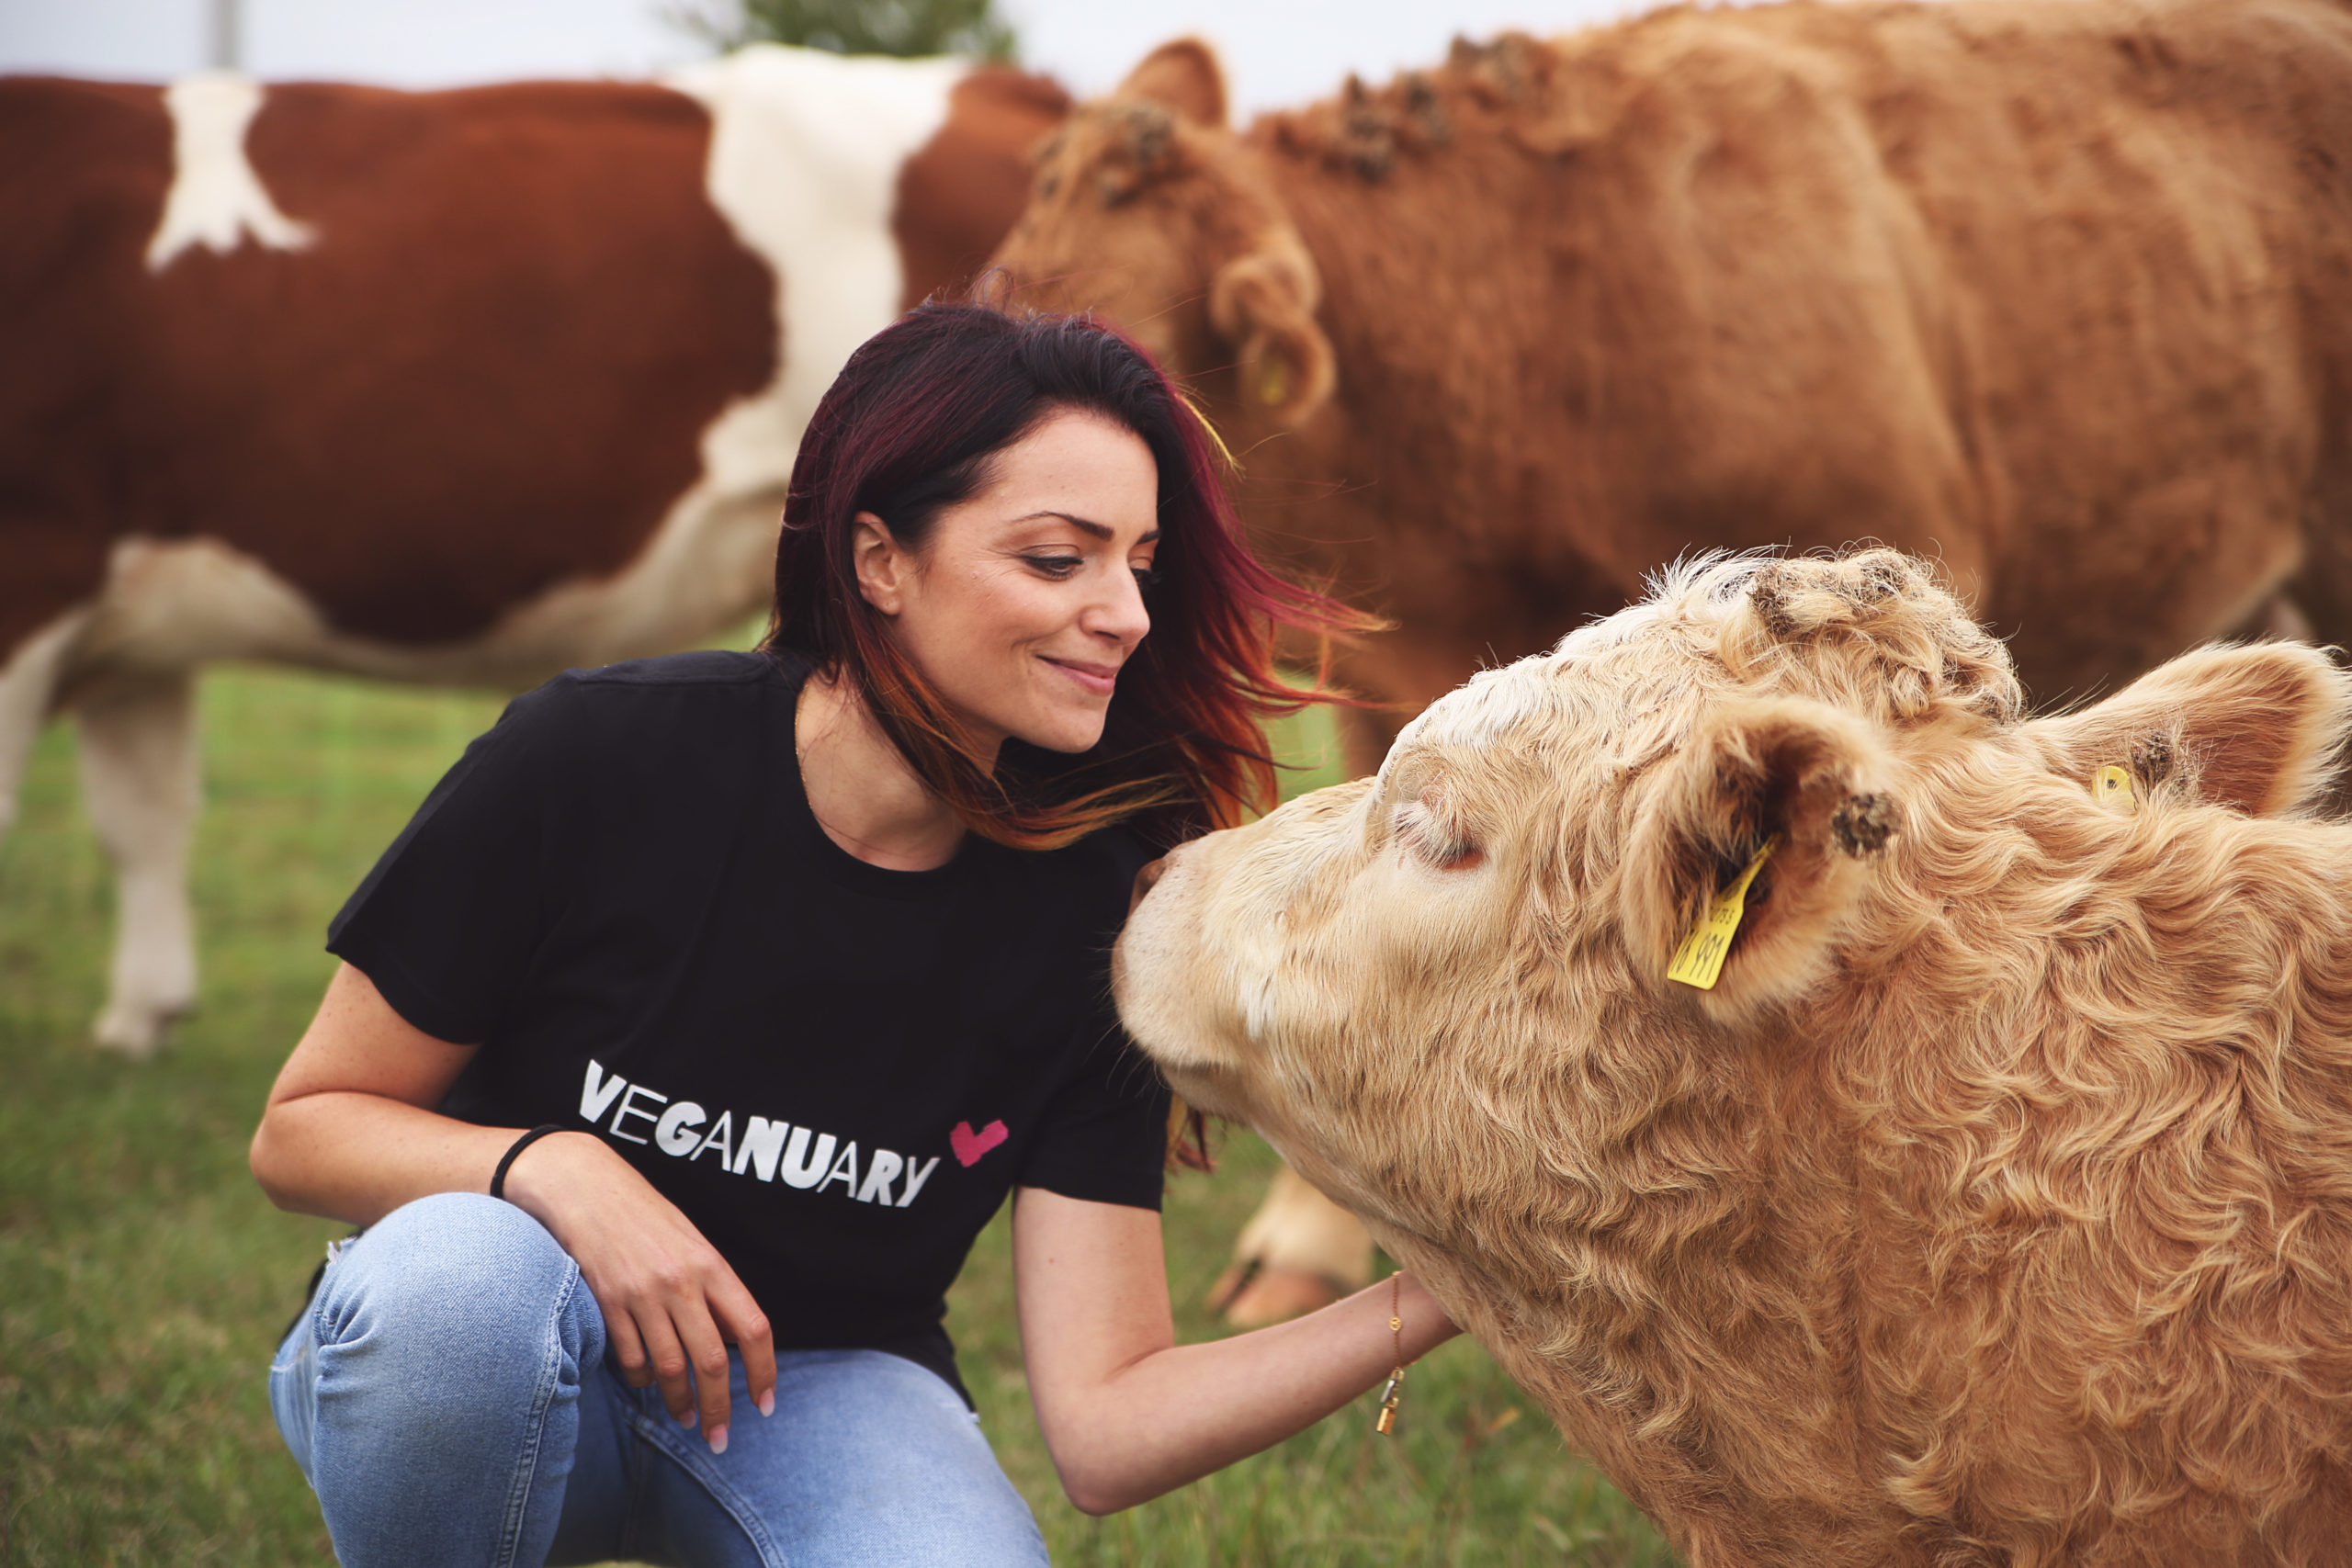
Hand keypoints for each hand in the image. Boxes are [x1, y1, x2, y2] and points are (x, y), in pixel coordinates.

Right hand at [501, 1131, 774, 1452]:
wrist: (582, 1185)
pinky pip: (631, 1359)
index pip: (753, 1329)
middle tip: (720, 1438)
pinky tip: (646, 1384)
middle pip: (712, 1362)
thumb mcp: (690, 1239)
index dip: (764, 1372)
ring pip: (669, 1369)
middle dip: (719, 1408)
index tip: (764, 1404)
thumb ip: (712, 1286)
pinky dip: (641, 1380)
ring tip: (685, 1418)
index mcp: (711, 1265)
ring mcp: (642, 1295)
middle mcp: (681, 1283)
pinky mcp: (606, 1304)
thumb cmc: (641, 1212)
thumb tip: (733, 1337)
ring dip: (679, 1402)